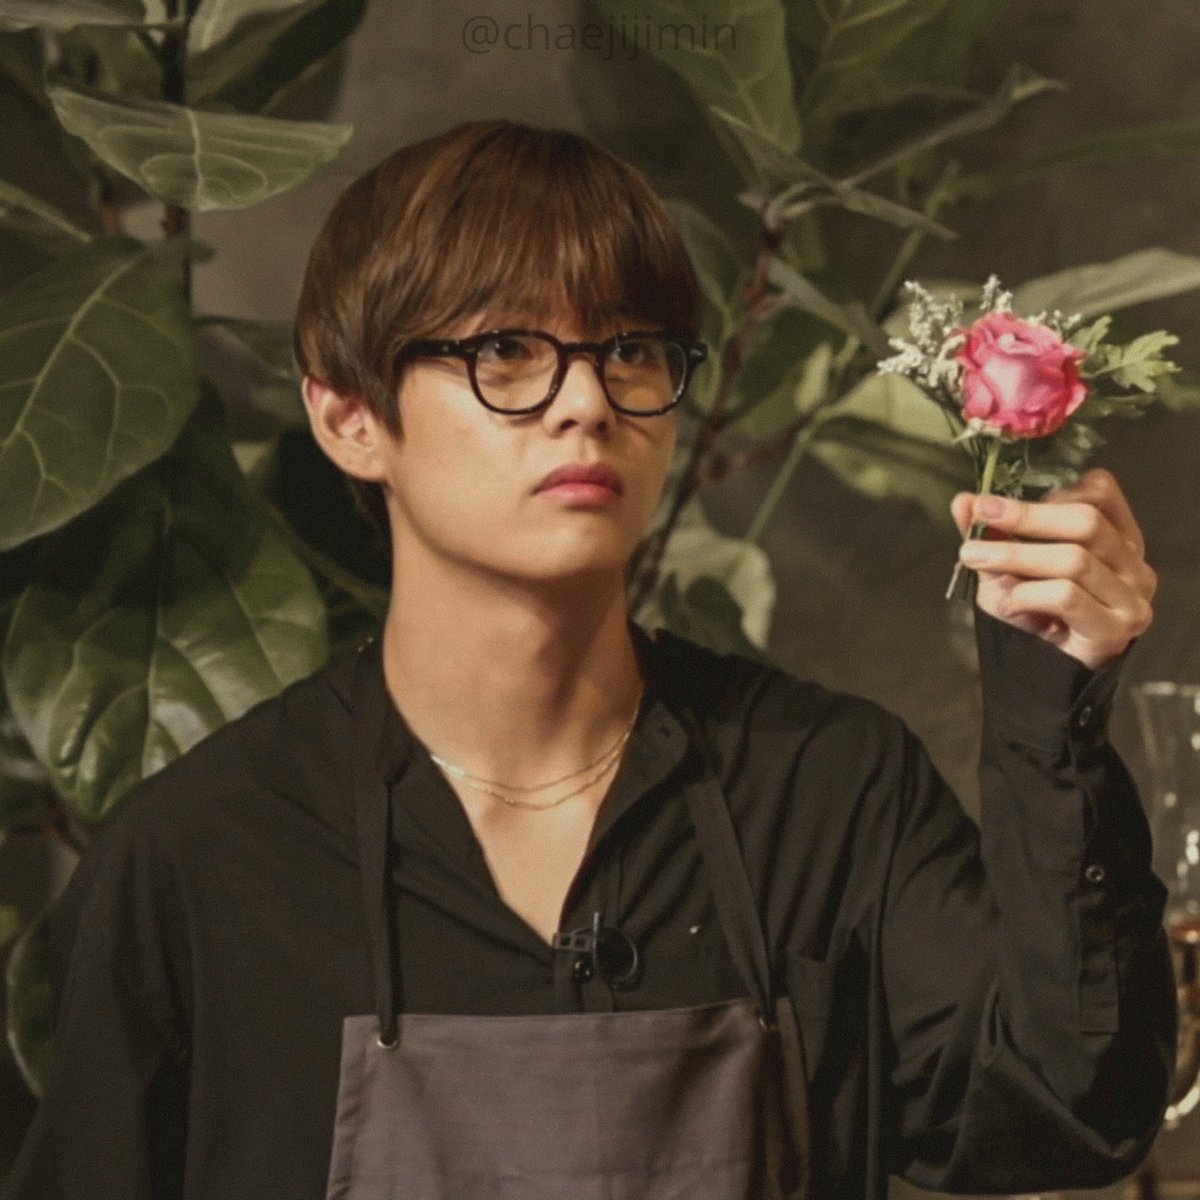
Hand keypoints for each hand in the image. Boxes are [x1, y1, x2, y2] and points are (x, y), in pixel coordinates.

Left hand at [951, 468, 1156, 670]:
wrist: (1040, 676)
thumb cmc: (1032, 616)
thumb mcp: (1006, 568)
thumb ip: (990, 534)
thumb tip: (962, 501)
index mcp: (1117, 539)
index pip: (1102, 493)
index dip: (1055, 489)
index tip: (1005, 499)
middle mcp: (1133, 565)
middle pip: (1087, 522)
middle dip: (1026, 516)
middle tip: (980, 515)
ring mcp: (1131, 599)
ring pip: (1074, 560)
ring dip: (1014, 555)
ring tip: (974, 557)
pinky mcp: (1116, 630)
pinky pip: (1067, 597)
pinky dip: (1028, 594)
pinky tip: (1008, 603)